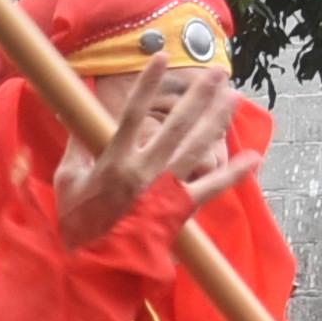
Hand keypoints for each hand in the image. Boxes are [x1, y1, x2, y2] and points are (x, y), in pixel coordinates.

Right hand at [53, 63, 234, 252]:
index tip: (161, 57)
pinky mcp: (180, 209)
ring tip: (235, 97)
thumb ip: (77, 142)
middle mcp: (144, 171)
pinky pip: (211, 189)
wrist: (95, 263)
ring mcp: (165, 190)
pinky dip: (233, 174)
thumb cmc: (77, 221)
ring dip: (218, 120)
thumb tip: (70, 109)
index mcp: (114, 161)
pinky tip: (253, 158)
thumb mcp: (68, 178)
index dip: (148, 84)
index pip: (132, 114)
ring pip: (198, 148)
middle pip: (176, 125)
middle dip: (198, 96)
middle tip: (217, 72)